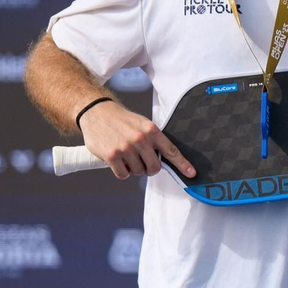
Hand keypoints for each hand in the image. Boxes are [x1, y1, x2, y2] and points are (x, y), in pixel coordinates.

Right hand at [79, 100, 195, 180]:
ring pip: (138, 172)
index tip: (191, 173)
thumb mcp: (142, 124)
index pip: (171, 151)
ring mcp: (126, 148)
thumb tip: (165, 159)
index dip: (182, 164)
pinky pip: (123, 175)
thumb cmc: (122, 120)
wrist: (97, 112)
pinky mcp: (112, 156)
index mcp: (151, 130)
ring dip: (133, 168)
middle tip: (142, 162)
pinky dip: (121, 172)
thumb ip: (154, 140)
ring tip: (126, 155)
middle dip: (149, 168)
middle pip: (154, 168)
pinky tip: (117, 160)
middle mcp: (140, 139)